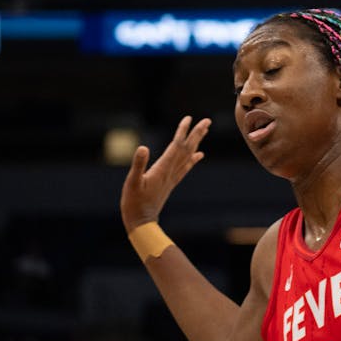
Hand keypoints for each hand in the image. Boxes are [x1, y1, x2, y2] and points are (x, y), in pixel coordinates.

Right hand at [120, 116, 211, 231]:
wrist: (142, 222)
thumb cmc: (134, 203)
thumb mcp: (132, 182)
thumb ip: (138, 165)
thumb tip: (143, 148)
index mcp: (162, 168)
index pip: (176, 146)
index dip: (182, 131)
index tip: (188, 118)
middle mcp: (171, 171)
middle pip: (187, 149)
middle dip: (197, 134)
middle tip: (207, 120)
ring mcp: (172, 177)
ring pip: (188, 156)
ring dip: (196, 142)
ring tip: (204, 131)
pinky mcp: (170, 183)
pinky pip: (185, 168)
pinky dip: (193, 159)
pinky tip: (200, 155)